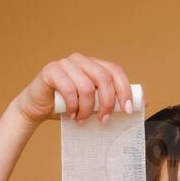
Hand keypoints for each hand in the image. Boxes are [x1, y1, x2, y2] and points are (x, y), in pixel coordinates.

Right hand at [14, 53, 134, 125]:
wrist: (37, 108)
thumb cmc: (67, 106)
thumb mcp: (93, 105)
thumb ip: (112, 101)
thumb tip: (143, 103)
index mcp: (93, 64)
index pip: (115, 71)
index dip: (124, 90)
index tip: (128, 110)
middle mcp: (80, 60)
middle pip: (104, 78)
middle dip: (108, 103)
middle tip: (104, 120)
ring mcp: (65, 63)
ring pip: (86, 87)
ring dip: (86, 109)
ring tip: (82, 120)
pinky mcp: (51, 71)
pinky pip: (69, 89)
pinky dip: (73, 106)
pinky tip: (71, 115)